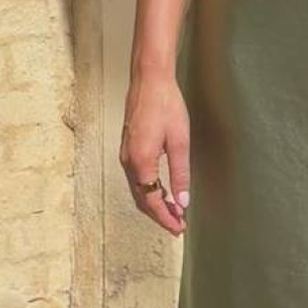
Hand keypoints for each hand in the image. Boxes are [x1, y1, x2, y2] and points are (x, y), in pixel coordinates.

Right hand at [120, 72, 190, 236]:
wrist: (150, 80)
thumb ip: (180, 173)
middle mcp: (128, 161)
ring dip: (154, 203)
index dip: (165, 217)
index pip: (151, 201)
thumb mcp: (179, 141)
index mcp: (141, 161)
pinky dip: (148, 189)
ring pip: (138, 189)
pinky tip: (162, 189)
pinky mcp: (128, 147)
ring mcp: (126, 154)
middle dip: (159, 214)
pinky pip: (136, 177)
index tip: (178, 227)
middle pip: (141, 199)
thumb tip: (182, 200)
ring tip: (173, 210)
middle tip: (177, 224)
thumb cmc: (165, 105)